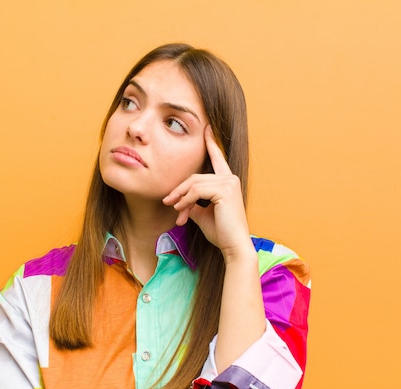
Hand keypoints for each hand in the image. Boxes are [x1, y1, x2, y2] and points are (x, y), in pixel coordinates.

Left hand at [162, 126, 254, 260]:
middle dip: (179, 191)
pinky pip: (196, 191)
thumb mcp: (203, 214)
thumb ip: (193, 202)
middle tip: (167, 203)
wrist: (233, 246)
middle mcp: (230, 179)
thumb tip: (179, 201)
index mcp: (227, 181)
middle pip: (195, 177)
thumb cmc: (220, 232)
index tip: (206, 129)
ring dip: (180, 198)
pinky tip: (180, 210)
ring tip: (175, 211)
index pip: (217, 158)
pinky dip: (185, 201)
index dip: (210, 143)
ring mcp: (229, 183)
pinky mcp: (224, 191)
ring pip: (194, 184)